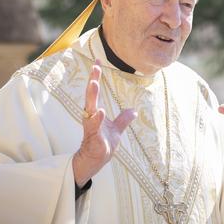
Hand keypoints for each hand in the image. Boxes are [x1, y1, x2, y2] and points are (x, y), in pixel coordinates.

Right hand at [72, 59, 135, 186]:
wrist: (95, 162)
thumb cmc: (103, 145)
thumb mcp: (116, 130)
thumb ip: (123, 119)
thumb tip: (133, 110)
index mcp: (96, 112)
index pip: (95, 92)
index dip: (95, 77)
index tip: (97, 62)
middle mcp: (92, 117)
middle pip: (91, 96)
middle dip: (92, 81)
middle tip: (95, 68)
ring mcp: (91, 127)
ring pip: (90, 109)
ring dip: (92, 96)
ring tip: (93, 84)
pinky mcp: (93, 138)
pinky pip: (94, 127)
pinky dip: (97, 119)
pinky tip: (100, 111)